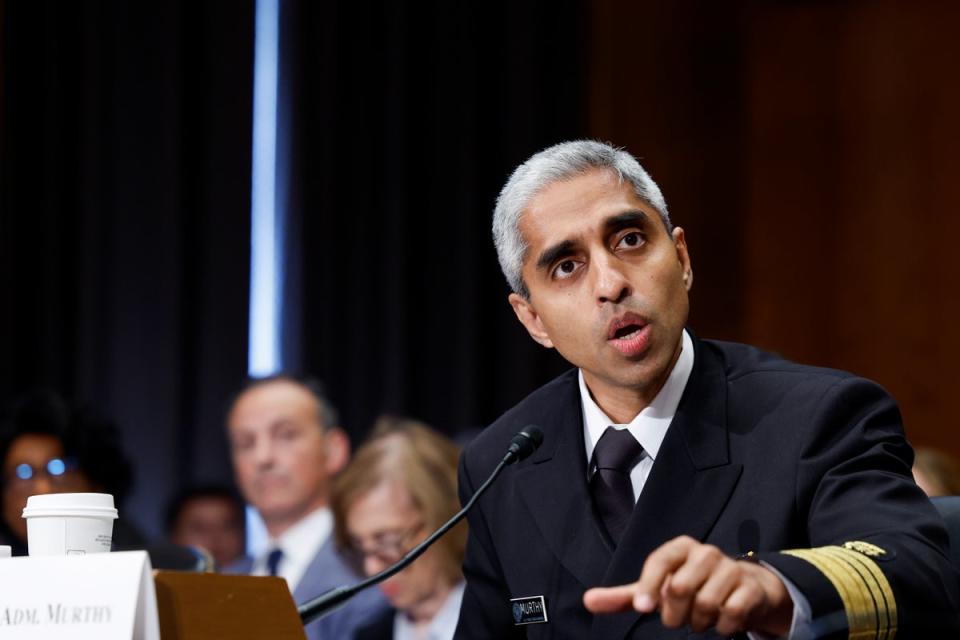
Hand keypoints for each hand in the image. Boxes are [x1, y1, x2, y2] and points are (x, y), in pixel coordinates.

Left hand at [582, 536, 792, 635]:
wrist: (744, 589)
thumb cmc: (691, 586)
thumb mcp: (657, 589)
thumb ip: (624, 597)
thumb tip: (587, 601)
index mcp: (680, 548)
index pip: (659, 561)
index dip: (650, 585)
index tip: (643, 607)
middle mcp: (705, 553)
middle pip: (681, 588)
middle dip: (675, 614)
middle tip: (679, 617)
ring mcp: (730, 568)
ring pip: (706, 604)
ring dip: (699, 622)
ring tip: (701, 618)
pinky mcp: (750, 587)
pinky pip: (731, 613)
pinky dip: (723, 626)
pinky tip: (721, 621)